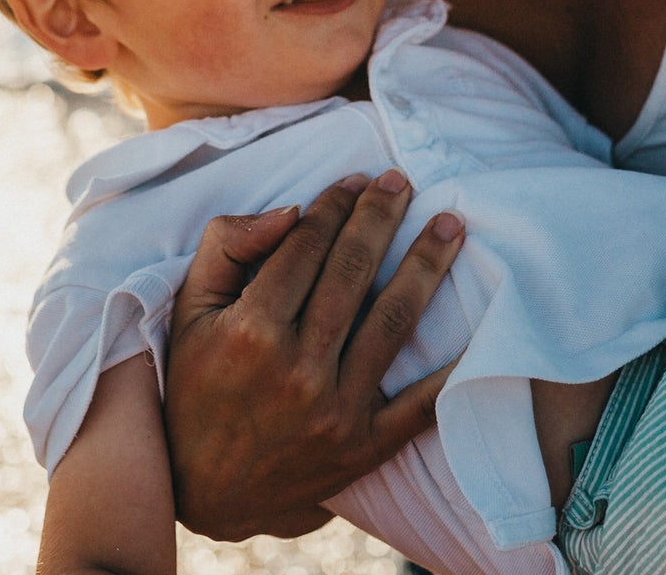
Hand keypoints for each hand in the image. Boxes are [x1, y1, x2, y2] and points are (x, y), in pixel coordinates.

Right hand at [162, 171, 464, 542]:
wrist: (202, 487)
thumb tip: (289, 212)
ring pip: (392, 322)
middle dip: (381, 218)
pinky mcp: (363, 447)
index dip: (334, 205)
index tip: (355, 179)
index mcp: (251, 329)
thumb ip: (227, 247)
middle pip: (353, 273)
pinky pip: (420, 404)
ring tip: (450, 227)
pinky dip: (453, 367)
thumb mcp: (188, 308)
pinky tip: (477, 326)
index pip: (305, 247)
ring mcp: (335, 410)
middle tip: (403, 182)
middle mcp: (297, 368)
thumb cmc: (193, 383)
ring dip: (425, 267)